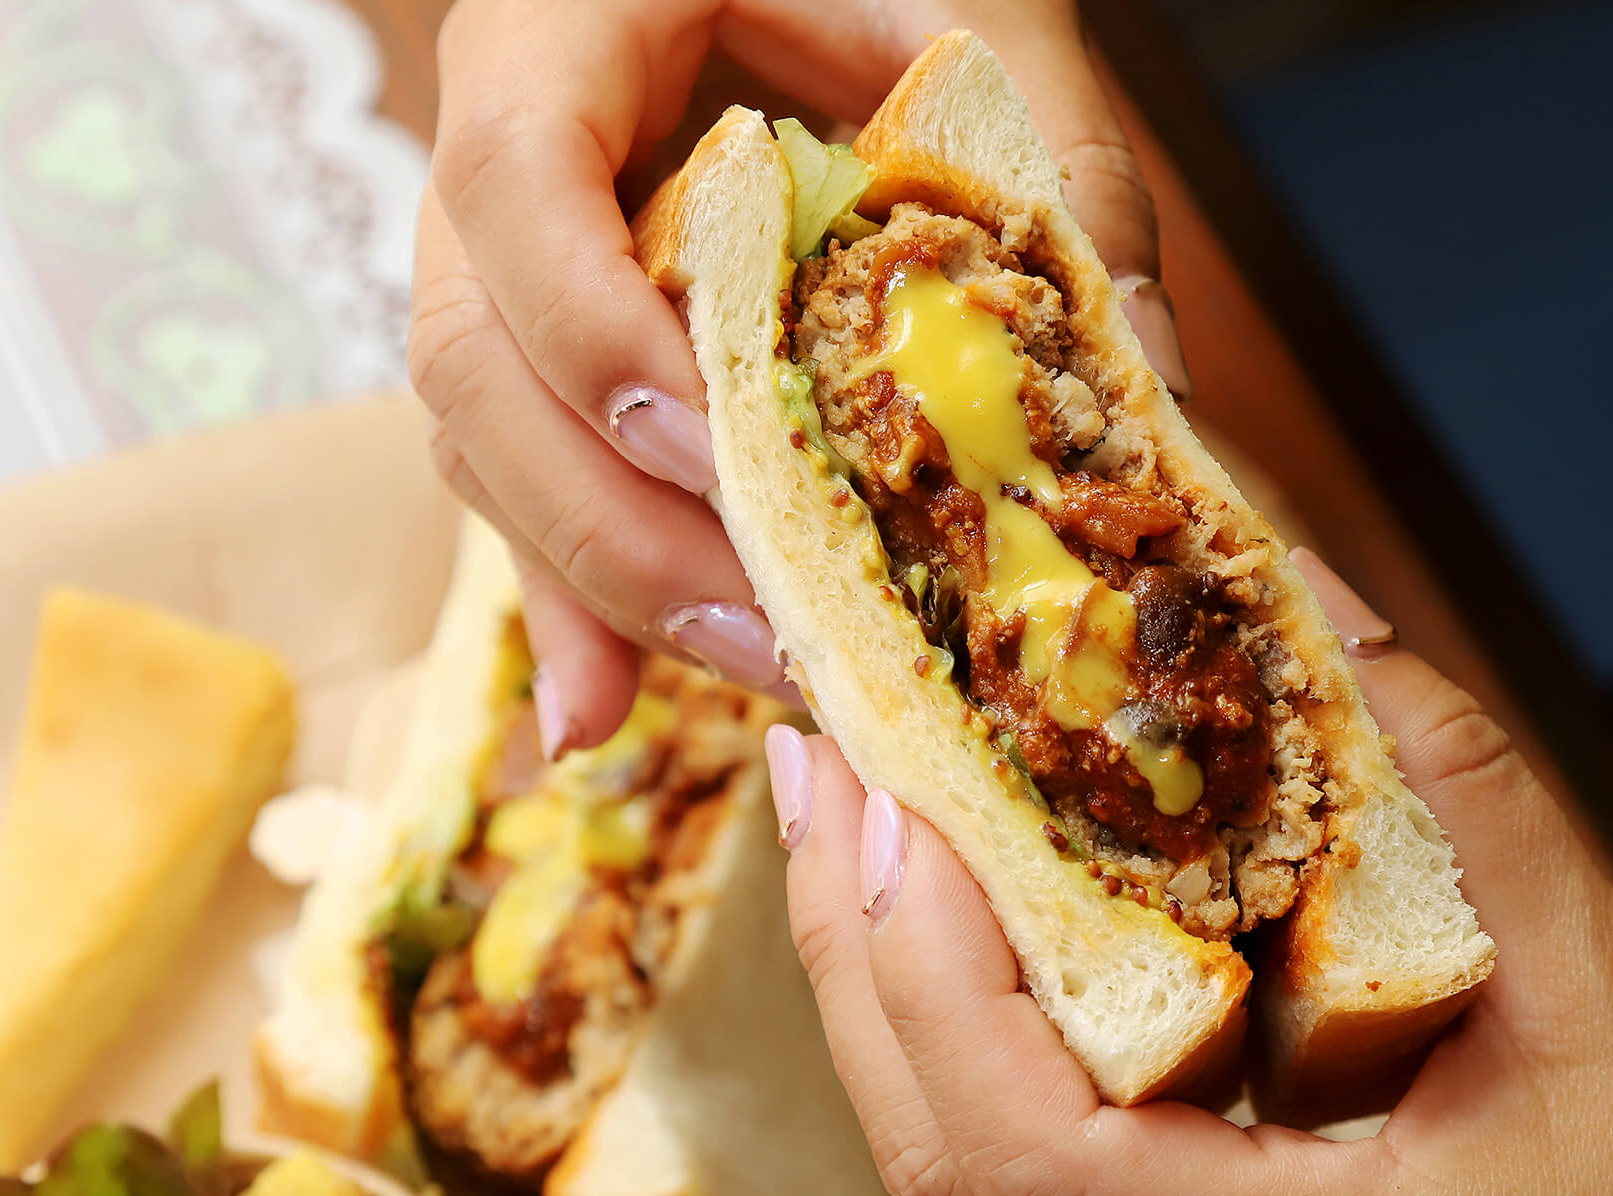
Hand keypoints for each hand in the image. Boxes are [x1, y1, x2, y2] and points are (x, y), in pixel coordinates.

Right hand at [410, 0, 1189, 757]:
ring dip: (598, 581)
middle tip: (759, 625)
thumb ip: (1045, 158)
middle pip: (473, 354)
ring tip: (740, 681)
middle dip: (607, 514)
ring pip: (482, 441)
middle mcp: (494, 155)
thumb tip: (1139, 387)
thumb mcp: (978, 10)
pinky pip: (520, 473)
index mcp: (557, 25)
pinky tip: (604, 708)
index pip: (511, 180)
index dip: (588, 322)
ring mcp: (498, 261)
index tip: (708, 441)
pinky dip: (573, 590)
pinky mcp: (542, 347)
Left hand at [765, 551, 1612, 1195]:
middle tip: (826, 766)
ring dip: (879, 1000)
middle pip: (946, 1176)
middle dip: (852, 960)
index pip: (1036, 1151)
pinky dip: (951, 1046)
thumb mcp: (1599, 962)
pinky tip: (944, 924)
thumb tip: (1286, 586)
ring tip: (851, 819)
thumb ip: (1435, 773)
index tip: (898, 805)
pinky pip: (1013, 1187)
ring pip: (958, 1193)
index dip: (931, 971)